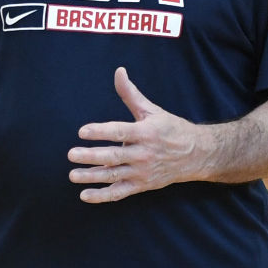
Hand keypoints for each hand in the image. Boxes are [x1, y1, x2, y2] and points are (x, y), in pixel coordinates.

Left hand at [69, 67, 204, 202]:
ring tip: (73, 175)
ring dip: (92, 176)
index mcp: (145, 132)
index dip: (101, 132)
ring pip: (114, 175)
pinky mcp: (142, 185)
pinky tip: (85, 195)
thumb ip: (131, 94)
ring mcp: (142, 172)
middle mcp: (144, 154)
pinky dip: (103, 196)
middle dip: (91, 156)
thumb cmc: (171, 129)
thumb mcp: (152, 110)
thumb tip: (119, 71)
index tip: (82, 131)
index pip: (120, 132)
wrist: (196, 155)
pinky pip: (120, 193)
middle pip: (114, 156)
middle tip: (71, 154)